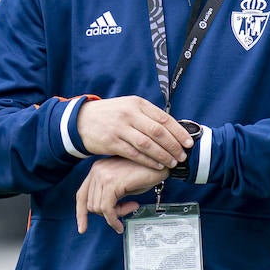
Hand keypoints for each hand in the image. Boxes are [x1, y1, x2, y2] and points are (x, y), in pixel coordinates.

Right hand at [75, 96, 192, 170]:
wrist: (81, 120)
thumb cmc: (109, 115)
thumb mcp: (127, 106)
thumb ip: (147, 115)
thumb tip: (171, 128)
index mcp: (137, 103)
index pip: (163, 118)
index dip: (178, 132)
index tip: (188, 143)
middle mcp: (129, 114)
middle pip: (158, 132)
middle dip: (173, 146)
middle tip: (182, 155)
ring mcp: (120, 128)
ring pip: (148, 144)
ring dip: (163, 155)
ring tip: (172, 162)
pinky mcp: (111, 142)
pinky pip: (134, 154)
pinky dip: (148, 161)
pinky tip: (157, 165)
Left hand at [76, 157, 167, 233]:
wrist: (161, 161)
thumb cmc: (146, 172)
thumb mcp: (123, 184)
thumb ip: (110, 194)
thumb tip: (105, 213)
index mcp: (97, 169)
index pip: (82, 194)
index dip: (81, 213)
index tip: (82, 228)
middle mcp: (97, 170)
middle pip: (90, 204)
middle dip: (107, 213)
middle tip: (127, 209)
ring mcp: (103, 176)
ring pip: (98, 208)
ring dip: (114, 215)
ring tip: (131, 207)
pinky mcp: (112, 183)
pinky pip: (107, 209)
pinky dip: (114, 220)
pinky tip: (122, 222)